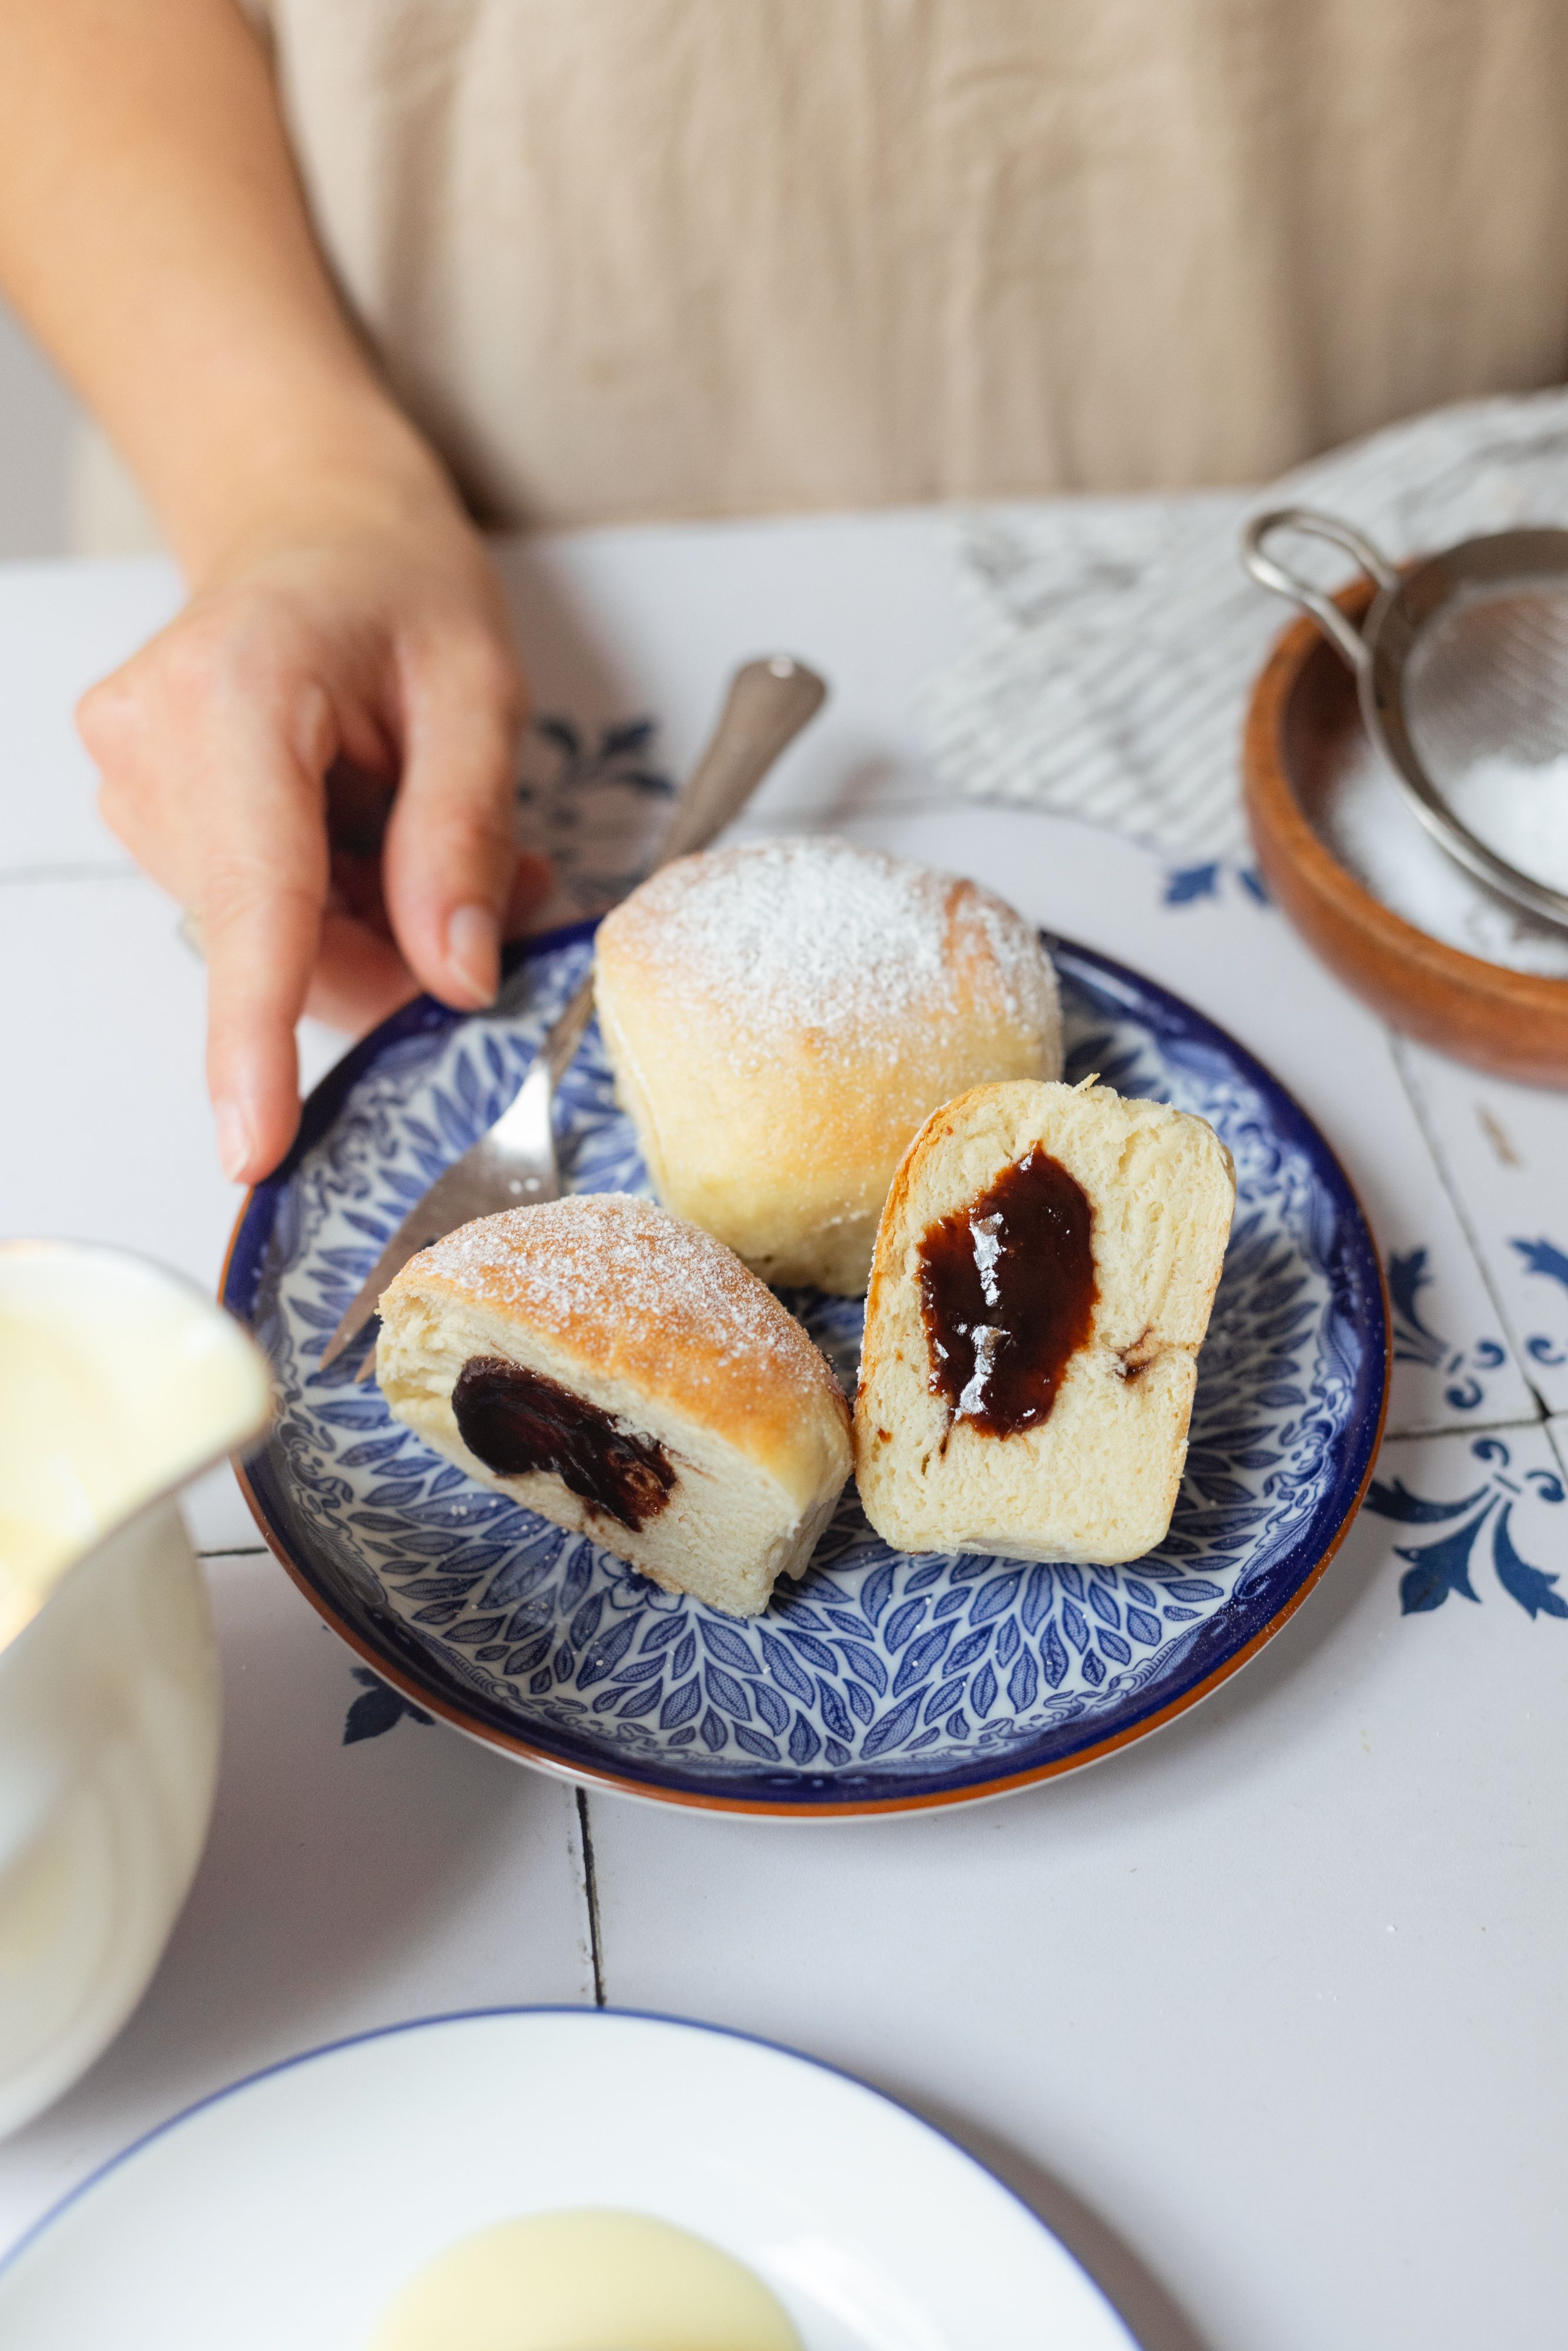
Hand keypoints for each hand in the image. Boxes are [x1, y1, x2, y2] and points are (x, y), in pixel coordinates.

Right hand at [78, 482, 550, 1184]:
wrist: (309, 520)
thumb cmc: (395, 582)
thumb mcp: (477, 692)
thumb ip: (463, 839)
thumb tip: (456, 979)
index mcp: (236, 694)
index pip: (255, 900)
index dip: (256, 1034)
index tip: (256, 1140)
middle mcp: (154, 744)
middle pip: (285, 940)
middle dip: (400, 951)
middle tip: (499, 891)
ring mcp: (132, 781)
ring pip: (276, 940)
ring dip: (373, 923)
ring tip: (428, 827)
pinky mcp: (142, 810)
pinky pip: (257, 913)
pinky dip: (331, 903)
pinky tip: (368, 831)